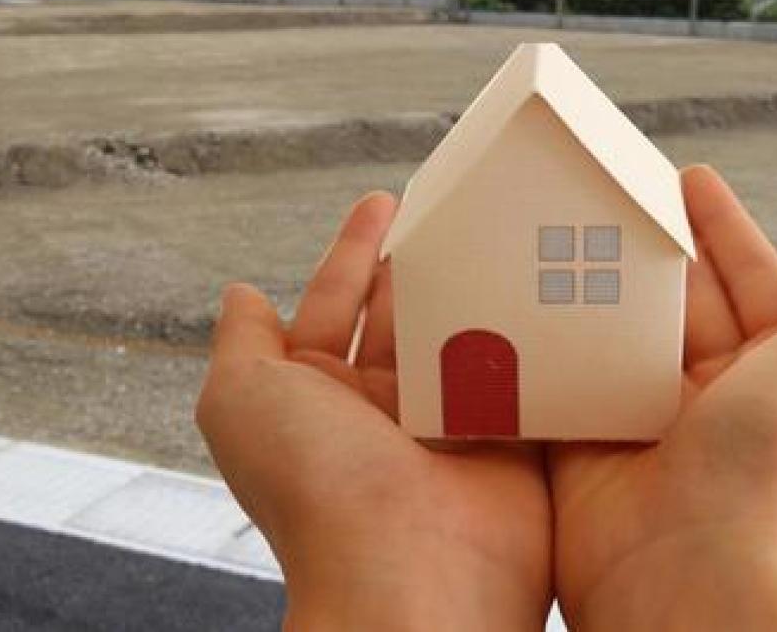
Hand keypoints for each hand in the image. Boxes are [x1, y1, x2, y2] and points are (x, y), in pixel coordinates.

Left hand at [196, 194, 551, 630]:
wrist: (415, 573)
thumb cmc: (319, 490)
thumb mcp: (244, 401)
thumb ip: (241, 344)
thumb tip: (239, 294)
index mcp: (320, 400)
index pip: (335, 305)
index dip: (354, 251)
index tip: (384, 202)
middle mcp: (383, 410)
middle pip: (405, 314)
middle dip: (420, 261)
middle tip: (449, 207)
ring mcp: (450, 423)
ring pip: (463, 334)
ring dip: (474, 287)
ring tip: (494, 233)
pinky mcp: (508, 436)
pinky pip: (516, 371)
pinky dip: (523, 332)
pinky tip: (536, 289)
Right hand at [548, 166, 776, 630]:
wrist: (697, 568)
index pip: (750, 280)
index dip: (723, 226)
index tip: (688, 177)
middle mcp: (718, 396)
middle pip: (680, 298)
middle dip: (653, 243)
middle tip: (614, 188)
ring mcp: (651, 421)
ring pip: (621, 331)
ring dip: (597, 282)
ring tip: (564, 225)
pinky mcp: (588, 443)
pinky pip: (569, 377)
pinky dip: (553, 339)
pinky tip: (531, 292)